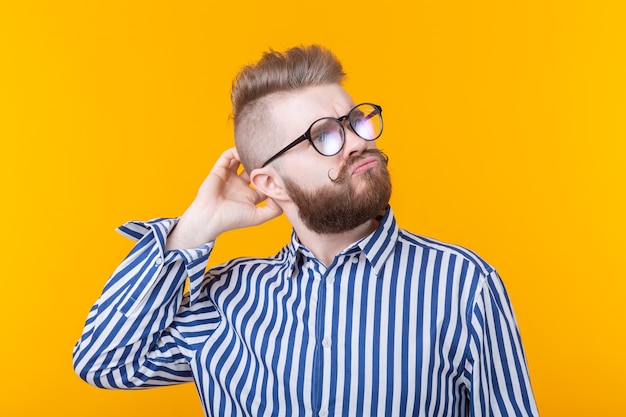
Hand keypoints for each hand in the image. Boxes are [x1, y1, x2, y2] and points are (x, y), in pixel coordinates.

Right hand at [165, 148, 282, 249]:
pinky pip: (228, 156)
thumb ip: (274, 210)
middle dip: (262, 163)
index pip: (264, 182)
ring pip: (241, 160)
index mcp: (251, 196)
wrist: (210, 218)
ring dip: (249, 155)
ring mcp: (230, 177)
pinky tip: (244, 152)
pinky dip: (235, 151)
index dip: (272, 176)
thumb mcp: (259, 217)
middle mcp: (241, 185)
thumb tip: (284, 197)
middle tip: (270, 156)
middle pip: (254, 168)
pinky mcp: (219, 170)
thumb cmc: (233, 219)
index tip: (280, 170)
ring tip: (258, 152)